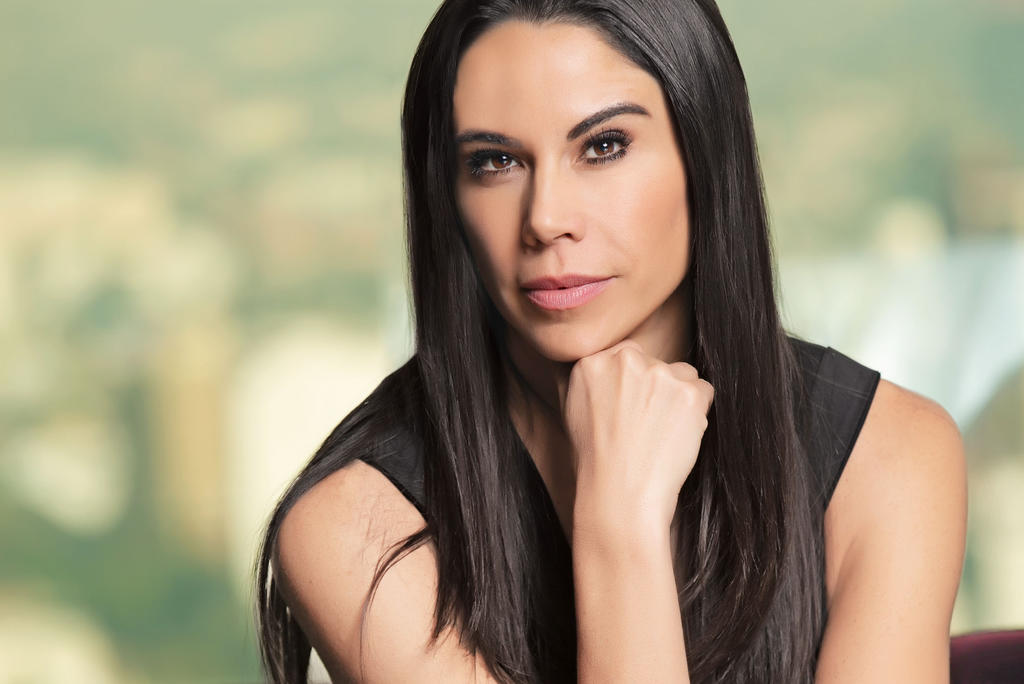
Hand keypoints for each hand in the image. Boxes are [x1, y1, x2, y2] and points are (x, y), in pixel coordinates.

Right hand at [558, 339, 713, 533]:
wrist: (621, 493)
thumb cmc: (596, 462)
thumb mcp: (573, 412)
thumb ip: (593, 382)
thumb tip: (608, 372)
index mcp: (592, 364)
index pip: (625, 356)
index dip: (633, 384)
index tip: (631, 408)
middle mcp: (625, 361)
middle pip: (654, 363)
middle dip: (655, 389)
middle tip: (646, 425)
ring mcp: (659, 374)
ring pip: (681, 374)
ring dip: (678, 397)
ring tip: (662, 432)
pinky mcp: (689, 392)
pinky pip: (703, 391)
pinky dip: (697, 411)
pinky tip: (678, 436)